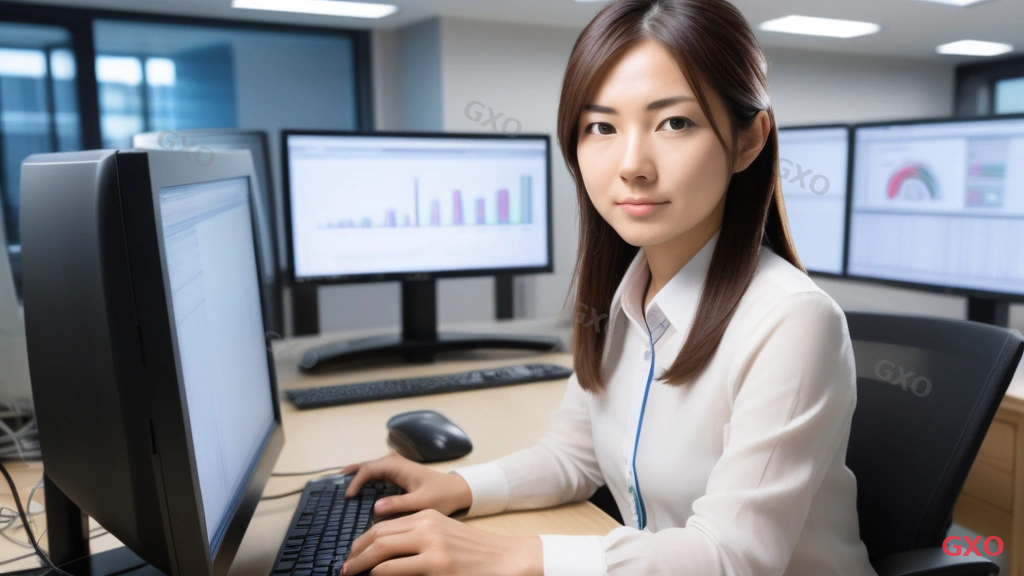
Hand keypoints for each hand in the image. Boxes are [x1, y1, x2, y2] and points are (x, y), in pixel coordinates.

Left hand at [340, 509, 541, 575]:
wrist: (506, 559)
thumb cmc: (474, 551)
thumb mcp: (443, 534)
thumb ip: (417, 536)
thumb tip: (384, 550)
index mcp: (427, 515)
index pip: (383, 525)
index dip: (362, 541)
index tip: (352, 554)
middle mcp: (427, 526)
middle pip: (377, 536)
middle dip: (355, 554)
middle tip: (345, 568)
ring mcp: (431, 547)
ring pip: (382, 553)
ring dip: (361, 565)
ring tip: (351, 574)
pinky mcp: (436, 566)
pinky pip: (395, 571)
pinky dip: (379, 575)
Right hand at [341, 452, 472, 517]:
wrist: (458, 490)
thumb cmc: (442, 495)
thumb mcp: (421, 503)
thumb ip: (399, 504)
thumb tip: (375, 507)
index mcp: (398, 466)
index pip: (369, 470)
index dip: (356, 482)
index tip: (348, 497)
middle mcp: (394, 462)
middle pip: (366, 465)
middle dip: (350, 474)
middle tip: (333, 485)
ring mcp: (396, 466)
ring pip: (370, 468)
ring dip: (356, 475)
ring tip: (340, 484)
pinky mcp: (398, 473)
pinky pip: (376, 473)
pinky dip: (365, 478)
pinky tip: (358, 487)